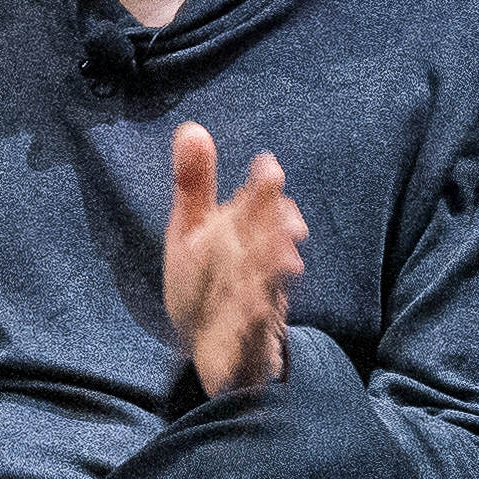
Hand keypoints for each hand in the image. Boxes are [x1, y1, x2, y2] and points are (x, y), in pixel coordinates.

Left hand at [162, 123, 304, 393]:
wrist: (218, 353)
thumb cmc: (208, 282)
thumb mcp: (194, 232)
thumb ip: (194, 184)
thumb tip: (191, 126)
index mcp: (244, 238)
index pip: (259, 210)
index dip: (265, 193)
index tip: (269, 169)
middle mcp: (256, 269)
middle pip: (268, 244)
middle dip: (276, 230)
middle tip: (288, 218)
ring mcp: (255, 307)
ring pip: (267, 287)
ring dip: (273, 274)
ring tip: (283, 260)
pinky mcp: (247, 344)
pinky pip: (252, 334)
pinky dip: (253, 323)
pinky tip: (253, 311)